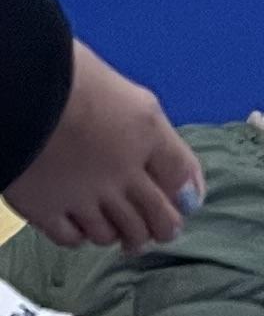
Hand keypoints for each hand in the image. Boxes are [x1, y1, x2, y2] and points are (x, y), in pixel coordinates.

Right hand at [2, 37, 195, 251]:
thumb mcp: (126, 94)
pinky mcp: (47, 212)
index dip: (188, 192)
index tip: (189, 201)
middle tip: (164, 230)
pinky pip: (74, 239)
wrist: (22, 90)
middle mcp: (121, 172)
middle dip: (165, 227)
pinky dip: (83, 237)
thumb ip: (146, 127)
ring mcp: (85, 196)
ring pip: (117, 235)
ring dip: (124, 235)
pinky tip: (84, 230)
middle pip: (158, 217)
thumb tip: (155, 150)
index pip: (182, 175)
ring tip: (125, 234)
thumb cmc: (71, 76)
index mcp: (147, 134)